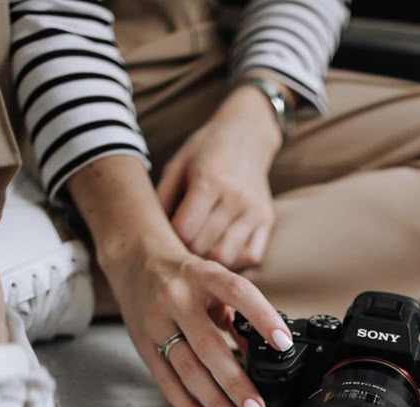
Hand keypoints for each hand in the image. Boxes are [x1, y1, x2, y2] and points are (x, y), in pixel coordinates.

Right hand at [68, 155, 291, 406]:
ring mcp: (156, 324)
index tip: (283, 343)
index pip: (238, 293)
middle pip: (209, 347)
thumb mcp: (213, 279)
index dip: (262, 318)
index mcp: (202, 276)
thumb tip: (263, 349)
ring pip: (187, 372)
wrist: (133, 258)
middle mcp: (176, 299)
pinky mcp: (143, 346)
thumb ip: (236, 312)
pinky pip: (167, 383)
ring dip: (215, 404)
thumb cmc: (183, 273)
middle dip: (236, 383)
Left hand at [157, 84, 282, 269]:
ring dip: (211, 258)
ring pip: (228, 256)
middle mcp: (235, 197)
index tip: (168, 233)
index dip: (171, 238)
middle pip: (204, 247)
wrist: (247, 135)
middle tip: (182, 243)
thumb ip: (162, 199)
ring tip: (202, 246)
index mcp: (209, 180)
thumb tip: (150, 236)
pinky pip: (252, 257)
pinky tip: (225, 245)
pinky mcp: (268, 220)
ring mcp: (255, 211)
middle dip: (189, 250)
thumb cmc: (205, 151)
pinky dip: (236, 259)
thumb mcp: (177, 165)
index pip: (184, 231)